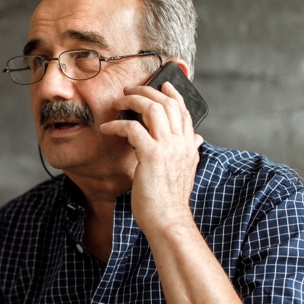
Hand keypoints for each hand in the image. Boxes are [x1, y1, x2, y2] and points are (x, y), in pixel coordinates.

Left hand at [104, 75, 201, 232]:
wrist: (169, 219)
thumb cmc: (171, 200)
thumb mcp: (186, 170)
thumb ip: (190, 152)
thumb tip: (197, 139)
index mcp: (189, 145)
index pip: (183, 111)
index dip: (173, 94)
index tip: (163, 84)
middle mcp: (182, 142)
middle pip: (167, 103)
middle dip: (147, 91)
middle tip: (130, 90)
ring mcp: (168, 147)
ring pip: (151, 109)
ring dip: (132, 101)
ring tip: (118, 102)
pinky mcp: (151, 155)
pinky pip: (132, 129)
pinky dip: (117, 125)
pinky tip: (106, 129)